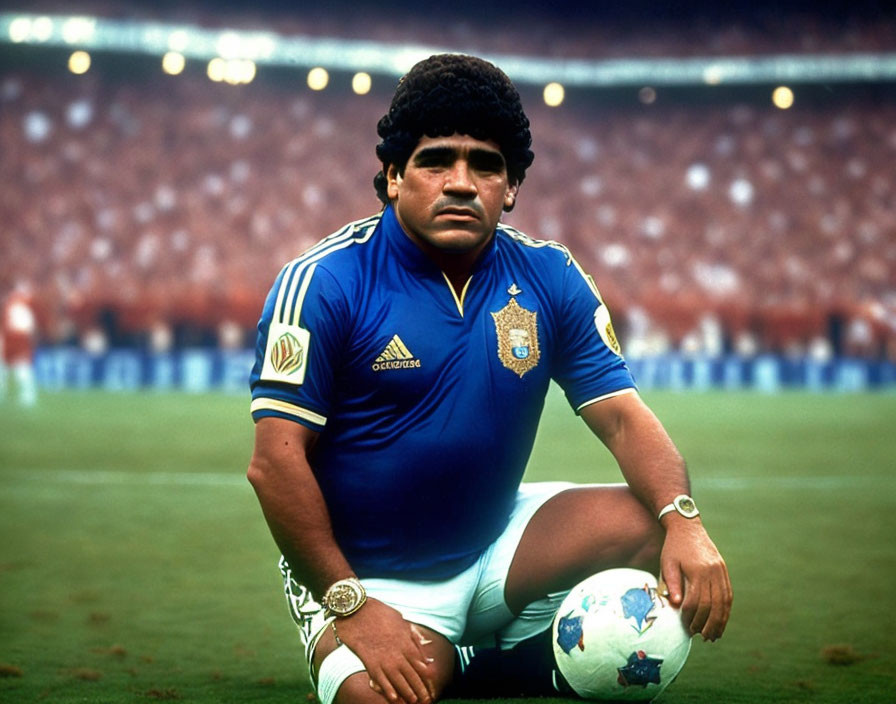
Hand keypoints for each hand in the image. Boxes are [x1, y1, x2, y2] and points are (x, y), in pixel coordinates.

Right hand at [333, 598, 434, 703]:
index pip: (421, 666)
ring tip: (413, 702)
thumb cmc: (380, 614)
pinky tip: (394, 698)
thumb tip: (427, 648)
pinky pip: (381, 680)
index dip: (427, 679)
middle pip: (412, 676)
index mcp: (407, 643)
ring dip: (407, 692)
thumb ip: (414, 637)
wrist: (357, 611)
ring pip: (399, 681)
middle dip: (420, 689)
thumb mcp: (402, 622)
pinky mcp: (370, 663)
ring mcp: (384, 660)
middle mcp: (397, 654)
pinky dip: (388, 690)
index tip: (432, 688)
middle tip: (427, 700)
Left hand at [660, 518, 731, 641]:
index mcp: (698, 571)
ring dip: (720, 621)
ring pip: (724, 602)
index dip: (691, 617)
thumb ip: (671, 583)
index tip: (686, 626)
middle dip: (708, 624)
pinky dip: (726, 610)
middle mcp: (713, 572)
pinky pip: (728, 594)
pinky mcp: (724, 571)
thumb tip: (675, 605)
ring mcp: (721, 571)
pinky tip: (721, 621)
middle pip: (713, 605)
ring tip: (713, 635)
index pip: (696, 601)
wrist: (687, 527)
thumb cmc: (673, 547)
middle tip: (702, 637)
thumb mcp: (667, 563)